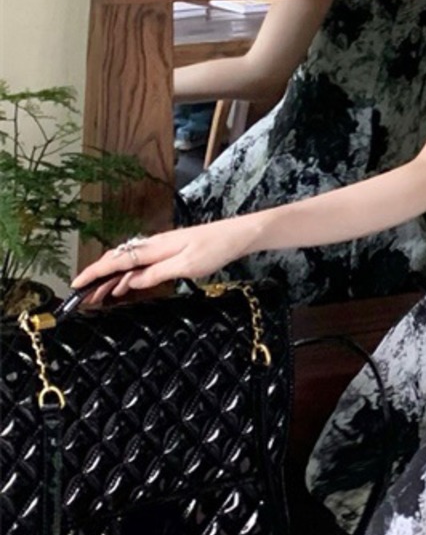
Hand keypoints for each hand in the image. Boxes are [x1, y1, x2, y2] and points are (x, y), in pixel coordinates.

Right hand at [72, 219, 258, 305]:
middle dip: (98, 279)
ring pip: (128, 264)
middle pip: (118, 262)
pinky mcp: (170, 253)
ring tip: (97, 297)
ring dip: (111, 280)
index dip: (94, 273)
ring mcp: (162, 249)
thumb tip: (129, 281)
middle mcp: (154, 246)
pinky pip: (141, 265)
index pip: (117, 261)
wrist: (238, 235)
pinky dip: (128, 277)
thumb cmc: (216, 248)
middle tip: (83, 298)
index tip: (77, 285)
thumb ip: (156, 273)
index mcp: (155, 248)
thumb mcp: (187, 266)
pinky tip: (124, 287)